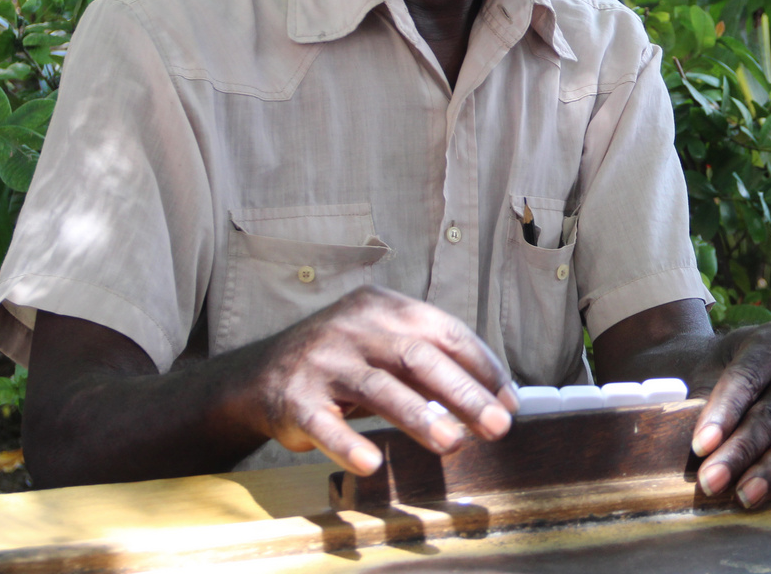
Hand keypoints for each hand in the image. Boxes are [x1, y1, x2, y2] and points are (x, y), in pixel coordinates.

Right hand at [249, 286, 519, 474]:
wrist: (261, 373)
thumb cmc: (344, 361)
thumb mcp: (383, 343)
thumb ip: (430, 360)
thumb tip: (495, 398)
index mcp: (383, 306)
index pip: (443, 330)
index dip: (481, 365)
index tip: (509, 401)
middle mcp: (353, 327)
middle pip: (416, 356)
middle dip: (462, 392)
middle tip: (497, 427)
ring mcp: (322, 362)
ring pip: (377, 388)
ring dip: (418, 416)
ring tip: (453, 444)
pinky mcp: (295, 400)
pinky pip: (324, 424)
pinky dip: (347, 445)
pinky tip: (372, 464)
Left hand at [688, 322, 770, 507]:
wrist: (742, 370)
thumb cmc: (718, 373)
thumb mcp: (705, 371)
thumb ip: (699, 399)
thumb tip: (686, 437)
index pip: (745, 379)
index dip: (722, 414)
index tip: (700, 446)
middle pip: (770, 413)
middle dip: (739, 451)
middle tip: (712, 481)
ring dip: (769, 469)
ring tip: (743, 495)